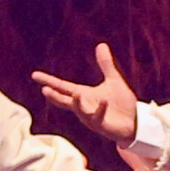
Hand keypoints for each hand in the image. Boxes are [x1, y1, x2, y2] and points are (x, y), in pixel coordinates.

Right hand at [28, 43, 145, 144]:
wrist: (134, 122)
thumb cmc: (121, 104)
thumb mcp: (113, 80)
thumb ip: (105, 64)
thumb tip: (101, 45)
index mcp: (84, 95)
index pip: (63, 87)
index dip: (49, 81)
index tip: (35, 75)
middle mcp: (84, 106)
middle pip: (65, 101)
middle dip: (55, 96)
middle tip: (44, 89)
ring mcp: (91, 117)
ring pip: (80, 111)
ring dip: (77, 103)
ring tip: (75, 94)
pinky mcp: (102, 125)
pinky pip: (98, 117)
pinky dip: (100, 109)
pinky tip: (103, 101)